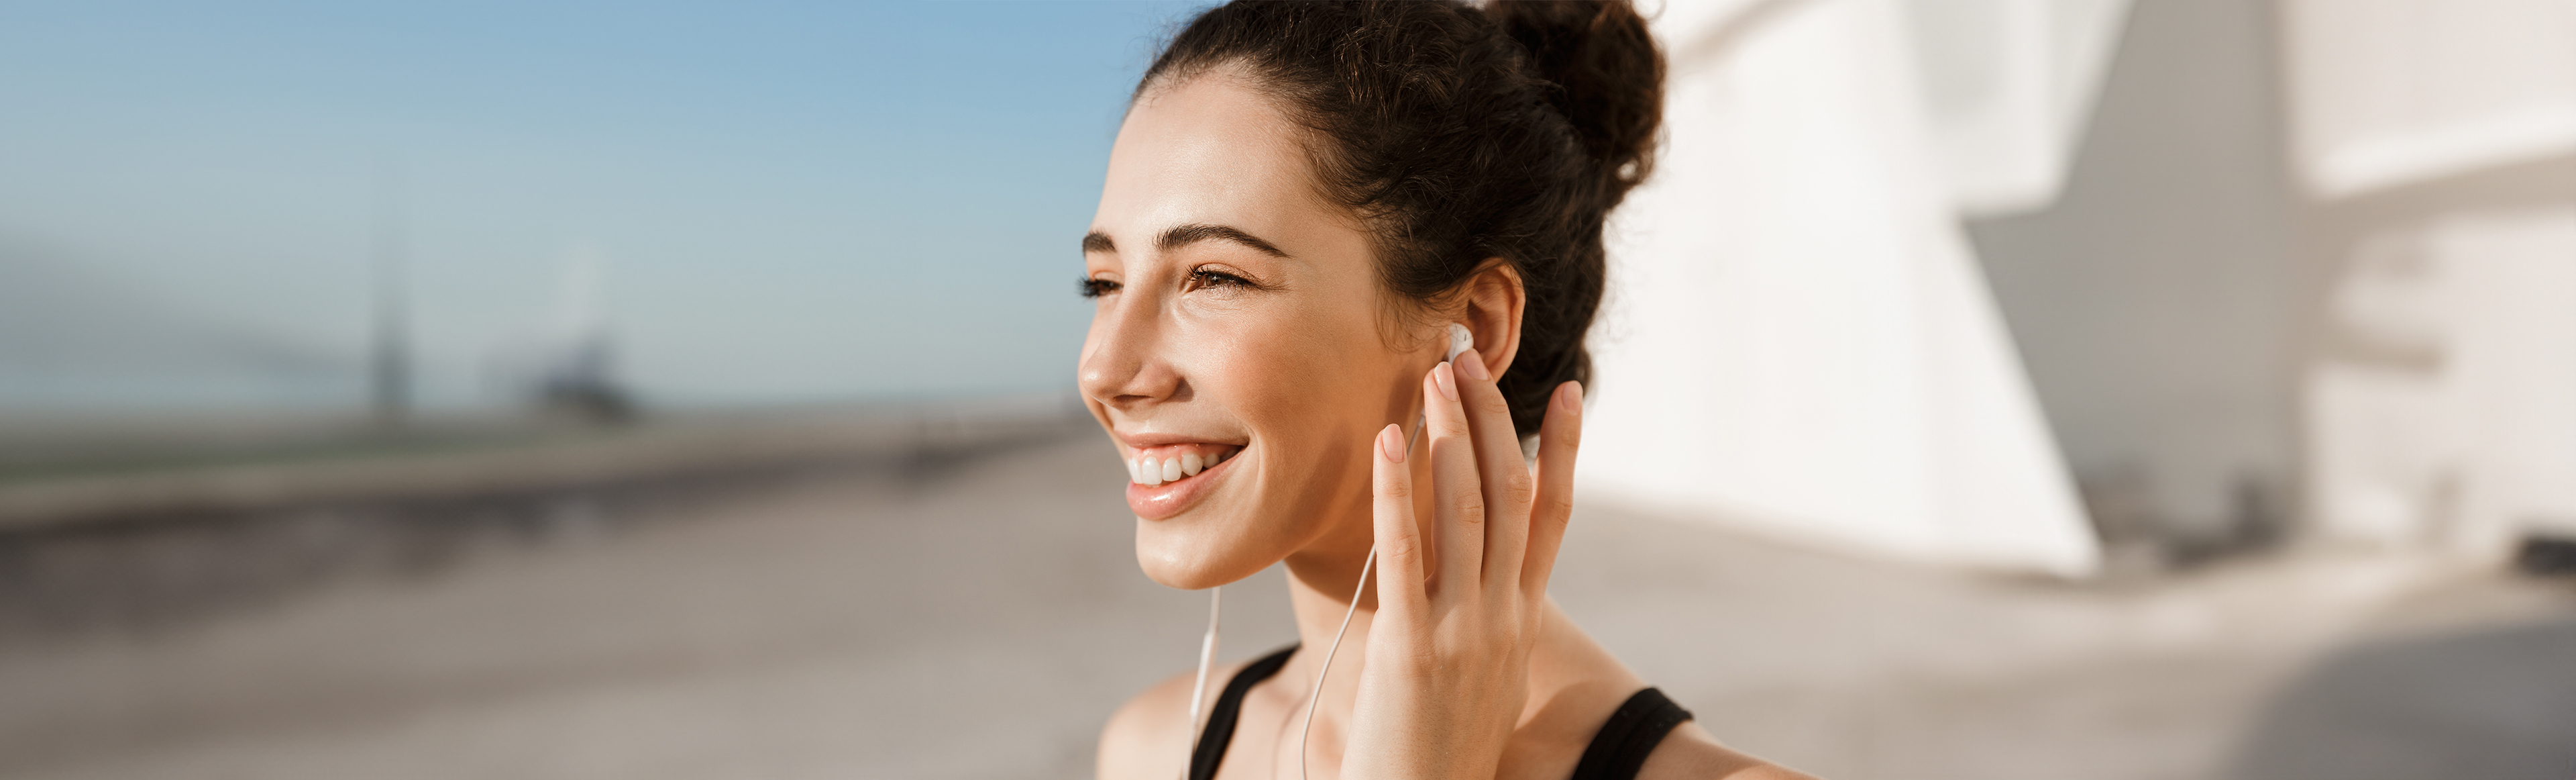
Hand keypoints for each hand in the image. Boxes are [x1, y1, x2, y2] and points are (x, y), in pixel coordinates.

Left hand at [1339, 351, 1583, 778]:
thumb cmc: (1442, 751)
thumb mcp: (1479, 679)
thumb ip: (1483, 622)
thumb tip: (1477, 578)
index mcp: (1522, 621)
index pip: (1552, 517)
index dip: (1564, 451)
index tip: (1571, 391)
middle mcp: (1504, 618)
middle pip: (1508, 495)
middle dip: (1491, 417)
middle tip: (1467, 353)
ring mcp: (1464, 633)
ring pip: (1466, 512)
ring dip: (1450, 435)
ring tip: (1434, 374)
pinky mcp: (1413, 650)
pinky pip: (1405, 555)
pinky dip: (1395, 493)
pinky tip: (1384, 442)